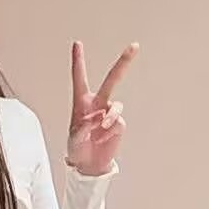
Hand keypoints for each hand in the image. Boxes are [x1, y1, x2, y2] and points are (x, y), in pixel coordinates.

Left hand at [66, 39, 138, 175]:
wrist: (89, 164)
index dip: (78, 61)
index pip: (79, 77)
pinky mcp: (118, 125)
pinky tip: (103, 139)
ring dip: (109, 117)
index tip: (77, 43)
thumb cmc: (77, 148)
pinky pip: (118, 122)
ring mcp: (109, 113)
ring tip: (101, 130)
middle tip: (135, 46)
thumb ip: (82, 129)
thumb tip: (97, 119)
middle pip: (113, 79)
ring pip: (117, 105)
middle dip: (124, 62)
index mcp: (81, 102)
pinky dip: (110, 131)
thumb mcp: (73, 139)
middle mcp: (98, 103)